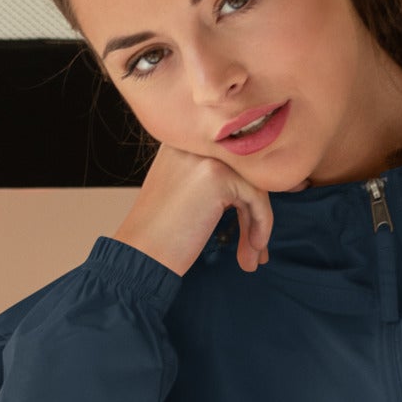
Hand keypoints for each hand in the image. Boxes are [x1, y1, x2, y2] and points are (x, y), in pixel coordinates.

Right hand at [112, 138, 272, 278]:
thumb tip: (257, 189)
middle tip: (255, 248)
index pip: (230, 160)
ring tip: (252, 259)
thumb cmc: (160, 235)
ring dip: (258, 223)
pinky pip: (256, 198)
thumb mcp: (186, 195)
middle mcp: (192, 142)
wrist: (140, 256)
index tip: (250, 230)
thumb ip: (213, 182)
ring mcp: (204, 156)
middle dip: (254, 212)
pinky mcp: (217, 175)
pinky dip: (261, 224)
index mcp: (183, 143)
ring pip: (252, 185)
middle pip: (244, 171)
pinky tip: (253, 248)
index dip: (244, 196)